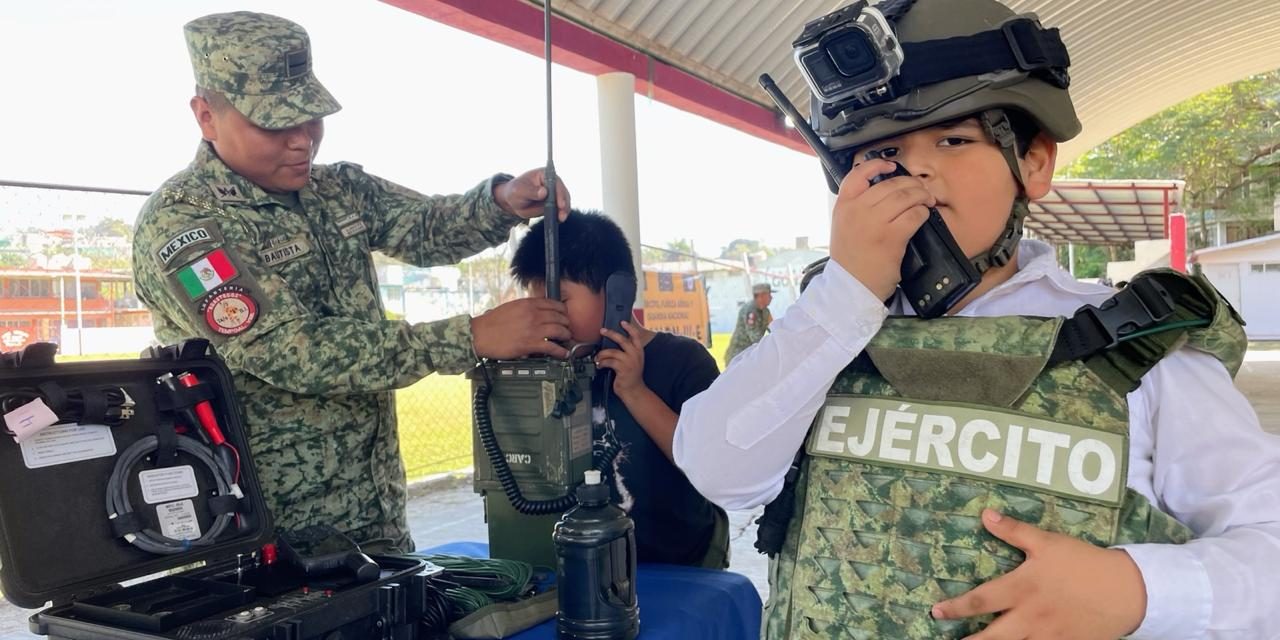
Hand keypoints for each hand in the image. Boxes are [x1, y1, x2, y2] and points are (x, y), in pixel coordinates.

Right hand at [471, 298, 570, 358]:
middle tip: (567, 328)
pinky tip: (564, 354)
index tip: (564, 314)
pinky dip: (561, 351)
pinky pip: (552, 347)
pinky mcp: (530, 344)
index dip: (563, 310)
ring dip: (566, 336)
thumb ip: (525, 308)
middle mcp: (533, 315)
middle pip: (559, 317)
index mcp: (528, 304)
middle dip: (566, 323)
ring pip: (559, 331)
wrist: (479, 335)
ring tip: (567, 340)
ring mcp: (533, 330)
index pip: (553, 303)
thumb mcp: (511, 307)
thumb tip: (537, 311)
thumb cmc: (491, 323)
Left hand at [494, 168, 570, 220]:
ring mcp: (554, 194)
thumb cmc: (515, 191)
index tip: (560, 204)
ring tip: (560, 219)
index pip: (556, 182)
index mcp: (545, 174)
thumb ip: (531, 191)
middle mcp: (552, 183)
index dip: (560, 193)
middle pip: (563, 193)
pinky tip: (558, 220)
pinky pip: (560, 209)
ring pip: (564, 202)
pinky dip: (560, 215)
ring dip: (564, 211)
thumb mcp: (519, 190)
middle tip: (562, 215)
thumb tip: (544, 192)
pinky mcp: (554, 204)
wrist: (512, 201)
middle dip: (564, 204)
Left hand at [596, 321, 645, 398]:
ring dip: (602, 354)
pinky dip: (602, 363)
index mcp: (639, 351)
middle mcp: (635, 355)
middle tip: (603, 331)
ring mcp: (629, 361)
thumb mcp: (633, 361)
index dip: (629, 328)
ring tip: (597, 358)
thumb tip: (613, 344)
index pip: (636, 336)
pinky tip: (600, 365)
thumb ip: (627, 352)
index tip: (622, 322)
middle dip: (611, 333)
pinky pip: (608, 361)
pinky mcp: (622, 368)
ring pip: (612, 352)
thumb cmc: (631, 377)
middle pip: (622, 340)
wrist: (633, 390)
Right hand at [829, 158, 932, 299]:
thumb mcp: (843, 226)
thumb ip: (856, 207)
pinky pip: (914, 215)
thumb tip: (884, 190)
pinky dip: (922, 213)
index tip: (890, 166)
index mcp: (843, 206)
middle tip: (920, 189)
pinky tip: (922, 216)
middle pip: (890, 184)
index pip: (857, 174)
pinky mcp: (892, 237)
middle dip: (910, 183)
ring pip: (905, 196)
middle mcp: (857, 210)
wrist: (851, 286)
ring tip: (926, 200)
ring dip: (921, 196)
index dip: (877, 165)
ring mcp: (874, 223)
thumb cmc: (850, 259)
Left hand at [931, 509, 1147, 639]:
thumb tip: (985, 514)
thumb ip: (1014, 531)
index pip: (980, 600)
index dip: (956, 608)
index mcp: (1022, 588)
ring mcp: (1048, 636)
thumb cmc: (1083, 562)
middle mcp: (1030, 616)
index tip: (936, 613)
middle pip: (992, 636)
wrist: (1126, 590)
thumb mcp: (1047, 542)